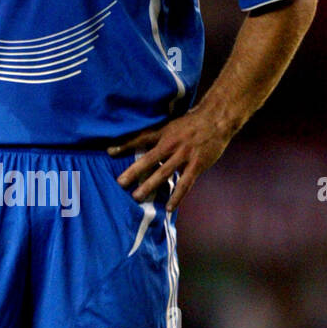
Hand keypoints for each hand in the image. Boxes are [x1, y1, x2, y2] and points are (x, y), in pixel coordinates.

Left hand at [108, 104, 232, 209]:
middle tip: (119, 183)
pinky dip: (176, 196)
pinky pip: (185, 184)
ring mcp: (184, 155)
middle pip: (148, 159)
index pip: (141, 138)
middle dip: (133, 172)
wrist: (217, 119)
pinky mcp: (196, 165)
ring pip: (163, 173)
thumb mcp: (172, 125)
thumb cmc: (193, 123)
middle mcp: (171, 144)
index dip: (125, 144)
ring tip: (136, 197)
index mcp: (164, 133)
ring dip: (149, 185)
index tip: (109, 152)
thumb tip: (144, 145)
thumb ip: (160, 136)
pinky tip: (168, 207)